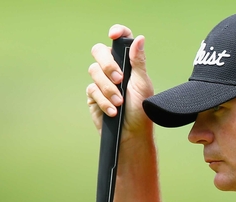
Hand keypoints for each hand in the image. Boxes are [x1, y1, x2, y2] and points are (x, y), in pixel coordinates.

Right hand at [86, 25, 153, 140]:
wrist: (131, 133)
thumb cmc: (141, 110)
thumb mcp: (143, 84)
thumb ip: (139, 62)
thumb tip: (139, 39)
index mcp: (128, 63)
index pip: (120, 41)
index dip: (117, 32)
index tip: (114, 35)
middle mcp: (113, 69)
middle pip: (99, 51)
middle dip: (108, 65)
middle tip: (120, 79)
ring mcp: (101, 81)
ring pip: (94, 71)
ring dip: (108, 88)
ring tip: (120, 102)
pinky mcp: (93, 95)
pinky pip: (92, 90)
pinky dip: (104, 101)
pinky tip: (113, 111)